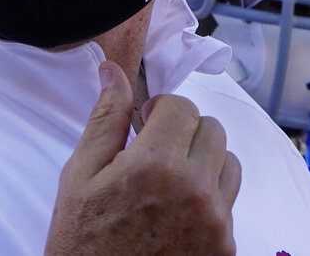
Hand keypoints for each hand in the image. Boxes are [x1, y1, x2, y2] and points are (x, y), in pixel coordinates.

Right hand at [45, 60, 240, 254]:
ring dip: (204, 161)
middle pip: (212, 129)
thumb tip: (113, 72)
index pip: (182, 106)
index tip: (145, 124)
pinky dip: (210, 198)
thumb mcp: (80, 177)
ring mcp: (215, 222)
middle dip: (184, 131)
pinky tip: (177, 212)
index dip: (161, 109)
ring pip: (229, 164)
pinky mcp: (225, 248)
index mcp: (156, 165)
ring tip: (170, 180)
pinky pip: (230, 203)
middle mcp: (195, 190)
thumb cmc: (82, 243)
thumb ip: (105, 119)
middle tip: (155, 150)